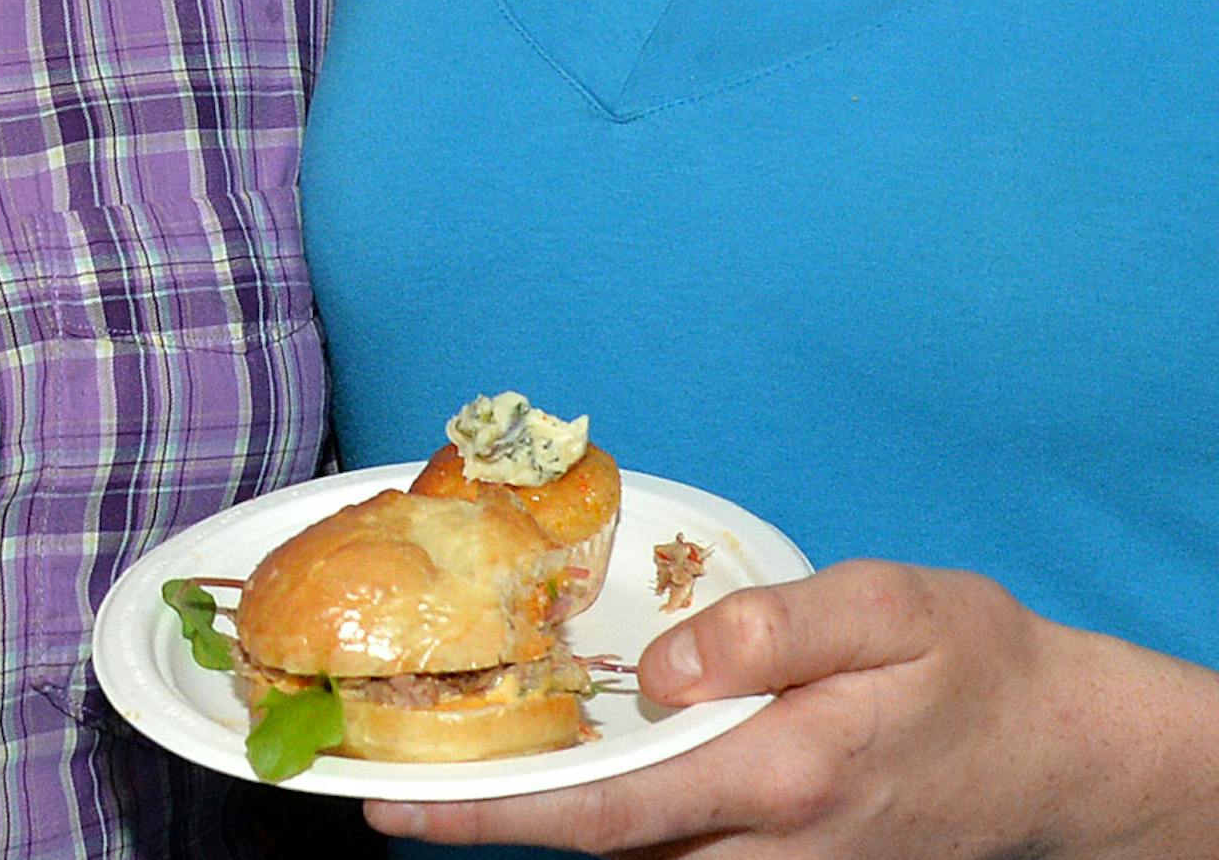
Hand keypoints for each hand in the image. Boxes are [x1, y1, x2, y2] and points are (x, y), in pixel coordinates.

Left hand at [366, 560, 1218, 855]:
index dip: (499, 814)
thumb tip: (661, 667)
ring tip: (439, 767)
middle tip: (381, 790)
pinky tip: (550, 772)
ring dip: (538, 823)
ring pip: (634, 857)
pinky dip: (602, 819)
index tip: (403, 804)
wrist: (1057, 749)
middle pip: (603, 847)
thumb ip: (769, 630)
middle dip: (488, 826)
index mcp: (783, 772)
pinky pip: (675, 850)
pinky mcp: (786, 858)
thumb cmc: (969, 658)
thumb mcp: (887, 606)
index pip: (612, 810)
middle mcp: (771, 843)